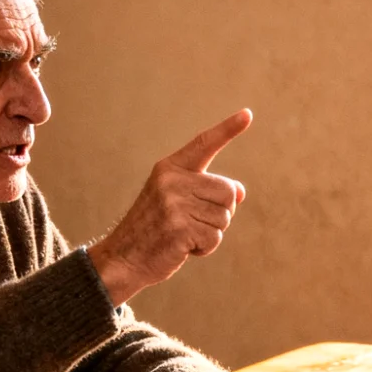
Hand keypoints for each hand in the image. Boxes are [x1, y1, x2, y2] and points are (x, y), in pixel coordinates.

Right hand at [89, 110, 251, 304]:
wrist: (123, 257)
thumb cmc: (155, 229)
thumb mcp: (177, 201)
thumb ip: (207, 192)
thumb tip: (240, 191)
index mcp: (170, 168)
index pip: (204, 143)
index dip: (228, 129)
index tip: (248, 114)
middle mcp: (172, 181)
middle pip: (228, 192)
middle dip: (220, 213)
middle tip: (192, 222)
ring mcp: (174, 204)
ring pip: (224, 217)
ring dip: (211, 233)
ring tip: (183, 235)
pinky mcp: (179, 229)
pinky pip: (214, 238)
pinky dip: (205, 248)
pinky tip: (183, 248)